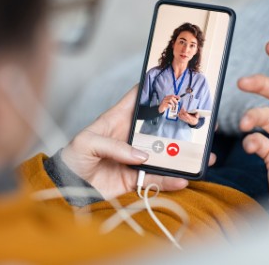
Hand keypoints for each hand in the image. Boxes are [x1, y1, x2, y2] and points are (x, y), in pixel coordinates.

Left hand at [61, 86, 216, 199]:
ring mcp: (135, 157)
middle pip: (159, 126)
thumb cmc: (73, 157)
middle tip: (199, 121)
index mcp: (117, 119)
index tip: (174, 82)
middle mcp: (130, 136)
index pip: (137, 98)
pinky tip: (183, 179)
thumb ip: (113, 145)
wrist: (67, 186)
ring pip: (164, 154)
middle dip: (179, 123)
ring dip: (182, 155)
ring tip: (202, 155)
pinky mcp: (135, 177)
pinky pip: (156, 178)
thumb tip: (142, 156)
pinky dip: (170, 180)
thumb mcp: (87, 142)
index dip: (153, 88)